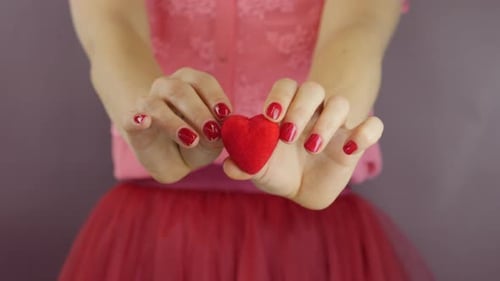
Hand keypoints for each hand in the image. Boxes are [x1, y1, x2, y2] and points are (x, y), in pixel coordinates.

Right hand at [118, 68, 231, 182]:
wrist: (172, 160)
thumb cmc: (197, 141)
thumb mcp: (214, 140)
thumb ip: (219, 133)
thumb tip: (221, 128)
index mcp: (190, 84)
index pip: (203, 81)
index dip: (215, 96)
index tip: (225, 114)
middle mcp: (167, 88)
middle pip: (180, 90)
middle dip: (198, 112)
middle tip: (211, 132)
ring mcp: (147, 105)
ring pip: (156, 105)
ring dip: (175, 122)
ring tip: (192, 140)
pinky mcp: (131, 125)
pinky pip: (130, 118)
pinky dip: (136, 119)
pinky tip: (144, 122)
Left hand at [223, 79, 382, 208]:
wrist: (303, 187)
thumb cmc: (278, 169)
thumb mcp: (259, 168)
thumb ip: (243, 164)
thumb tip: (228, 165)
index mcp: (287, 109)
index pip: (286, 86)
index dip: (279, 96)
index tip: (269, 117)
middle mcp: (313, 111)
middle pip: (313, 89)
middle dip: (300, 108)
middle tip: (287, 135)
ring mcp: (337, 124)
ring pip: (340, 103)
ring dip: (327, 121)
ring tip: (312, 147)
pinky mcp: (356, 141)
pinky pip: (373, 126)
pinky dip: (366, 132)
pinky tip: (348, 148)